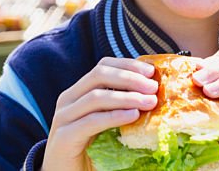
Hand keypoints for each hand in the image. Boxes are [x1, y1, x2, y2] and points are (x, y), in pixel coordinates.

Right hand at [42, 57, 157, 170]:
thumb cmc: (88, 153)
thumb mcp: (105, 126)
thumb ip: (119, 111)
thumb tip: (154, 99)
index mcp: (78, 93)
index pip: (102, 67)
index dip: (127, 65)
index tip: (152, 71)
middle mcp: (68, 100)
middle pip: (99, 75)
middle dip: (129, 77)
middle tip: (153, 86)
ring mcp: (64, 117)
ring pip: (96, 96)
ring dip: (126, 96)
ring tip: (149, 102)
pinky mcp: (65, 137)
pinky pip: (91, 121)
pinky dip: (114, 116)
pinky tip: (133, 116)